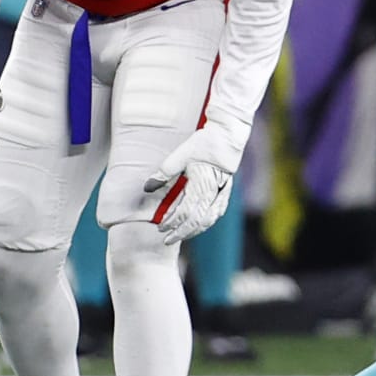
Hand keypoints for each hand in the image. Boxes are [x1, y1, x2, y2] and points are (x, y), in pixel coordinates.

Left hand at [144, 127, 238, 243]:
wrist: (228, 135)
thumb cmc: (204, 143)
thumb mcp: (181, 155)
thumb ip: (164, 173)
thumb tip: (147, 187)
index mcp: (201, 185)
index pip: (185, 213)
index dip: (172, 222)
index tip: (160, 228)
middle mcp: (212, 193)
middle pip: (197, 221)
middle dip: (181, 232)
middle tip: (167, 239)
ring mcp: (222, 193)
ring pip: (209, 219)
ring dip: (194, 230)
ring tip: (182, 235)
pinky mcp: (227, 190)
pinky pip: (218, 212)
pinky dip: (208, 221)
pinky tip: (203, 224)